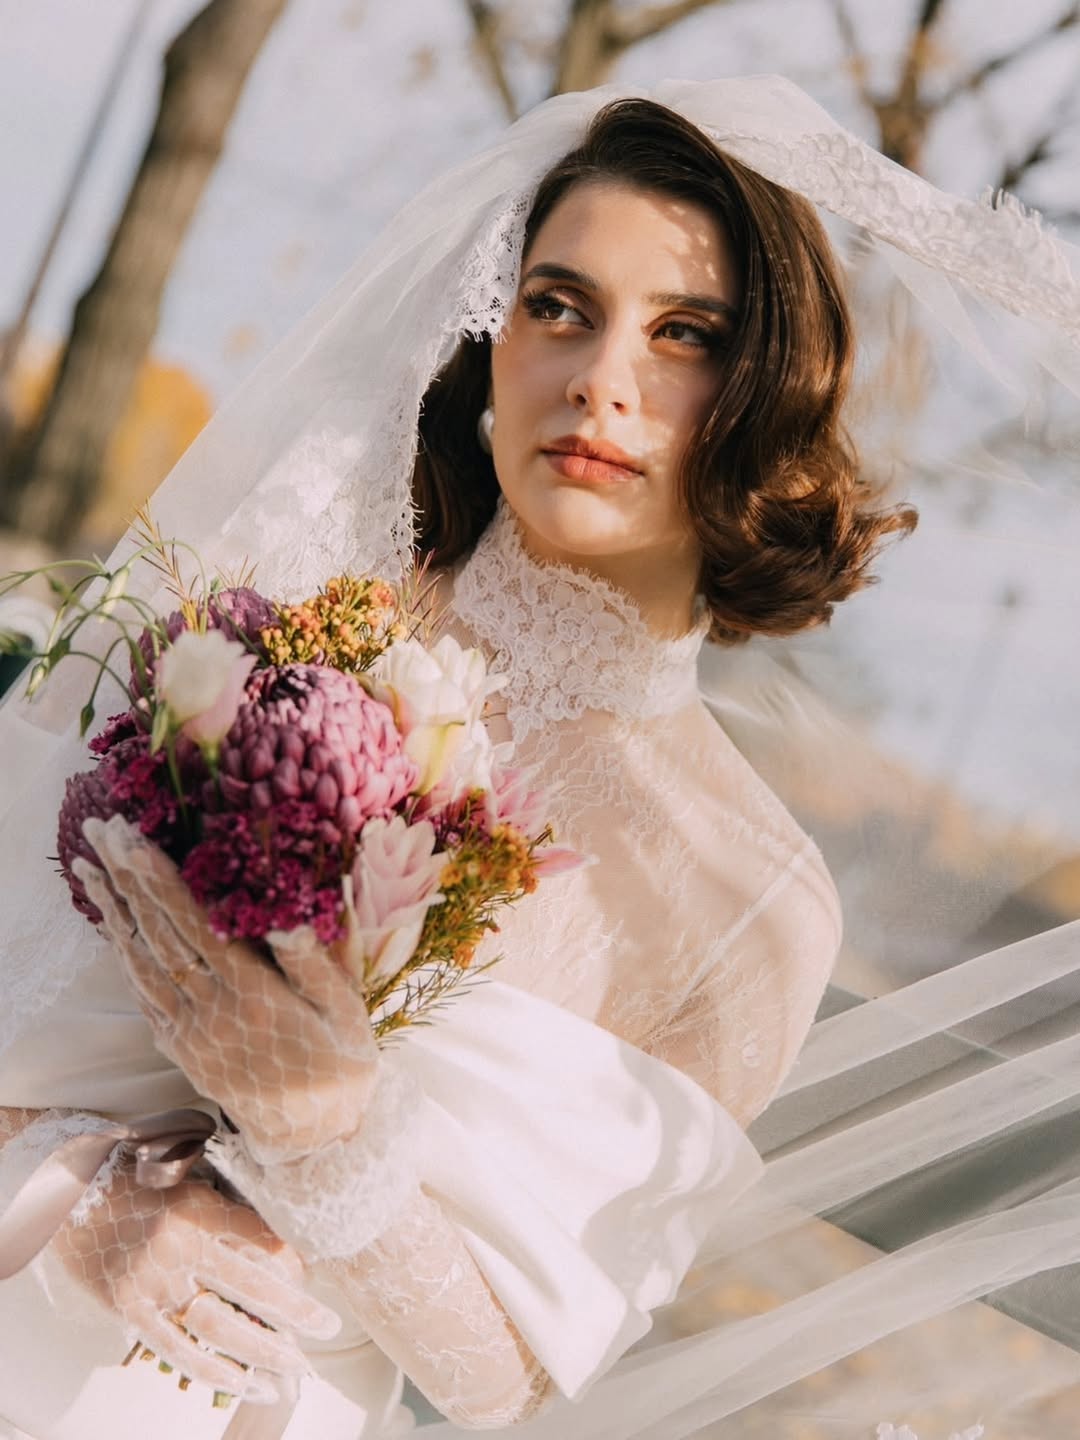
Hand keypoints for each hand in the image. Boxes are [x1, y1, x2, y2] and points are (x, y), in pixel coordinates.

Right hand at [51, 1163, 340, 1403]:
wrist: (69, 1192)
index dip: (293, 1264)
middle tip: (328, 1329)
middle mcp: (180, 1248)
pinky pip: (176, 1348)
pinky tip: (242, 1383)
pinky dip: (211, 1370)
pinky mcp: (129, 1309)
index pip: (261, 1243)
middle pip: (251, 1288)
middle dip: (295, 1313)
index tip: (312, 1277)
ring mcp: (153, 1283)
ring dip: (261, 1352)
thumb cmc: (136, 1179)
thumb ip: (226, 1212)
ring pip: (219, 1327)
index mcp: (200, 1208)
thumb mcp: (189, 1180)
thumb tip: (276, 1246)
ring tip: (293, 1368)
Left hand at [78, 816, 377, 1162]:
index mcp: (255, 998)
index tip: (135, 842)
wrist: (313, 1136)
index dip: (164, 883)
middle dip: (127, 877)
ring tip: (91, 862)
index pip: (197, 928)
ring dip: (113, 907)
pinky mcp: (178, 1044)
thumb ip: (317, 962)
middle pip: (158, 934)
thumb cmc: (340, 1061)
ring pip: (140, 959)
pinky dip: (121, 948)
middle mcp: (211, 1013)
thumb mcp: (346, 1010)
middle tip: (102, 828)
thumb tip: (289, 919)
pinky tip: (111, 919)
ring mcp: (188, 1031)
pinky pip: (142, 989)